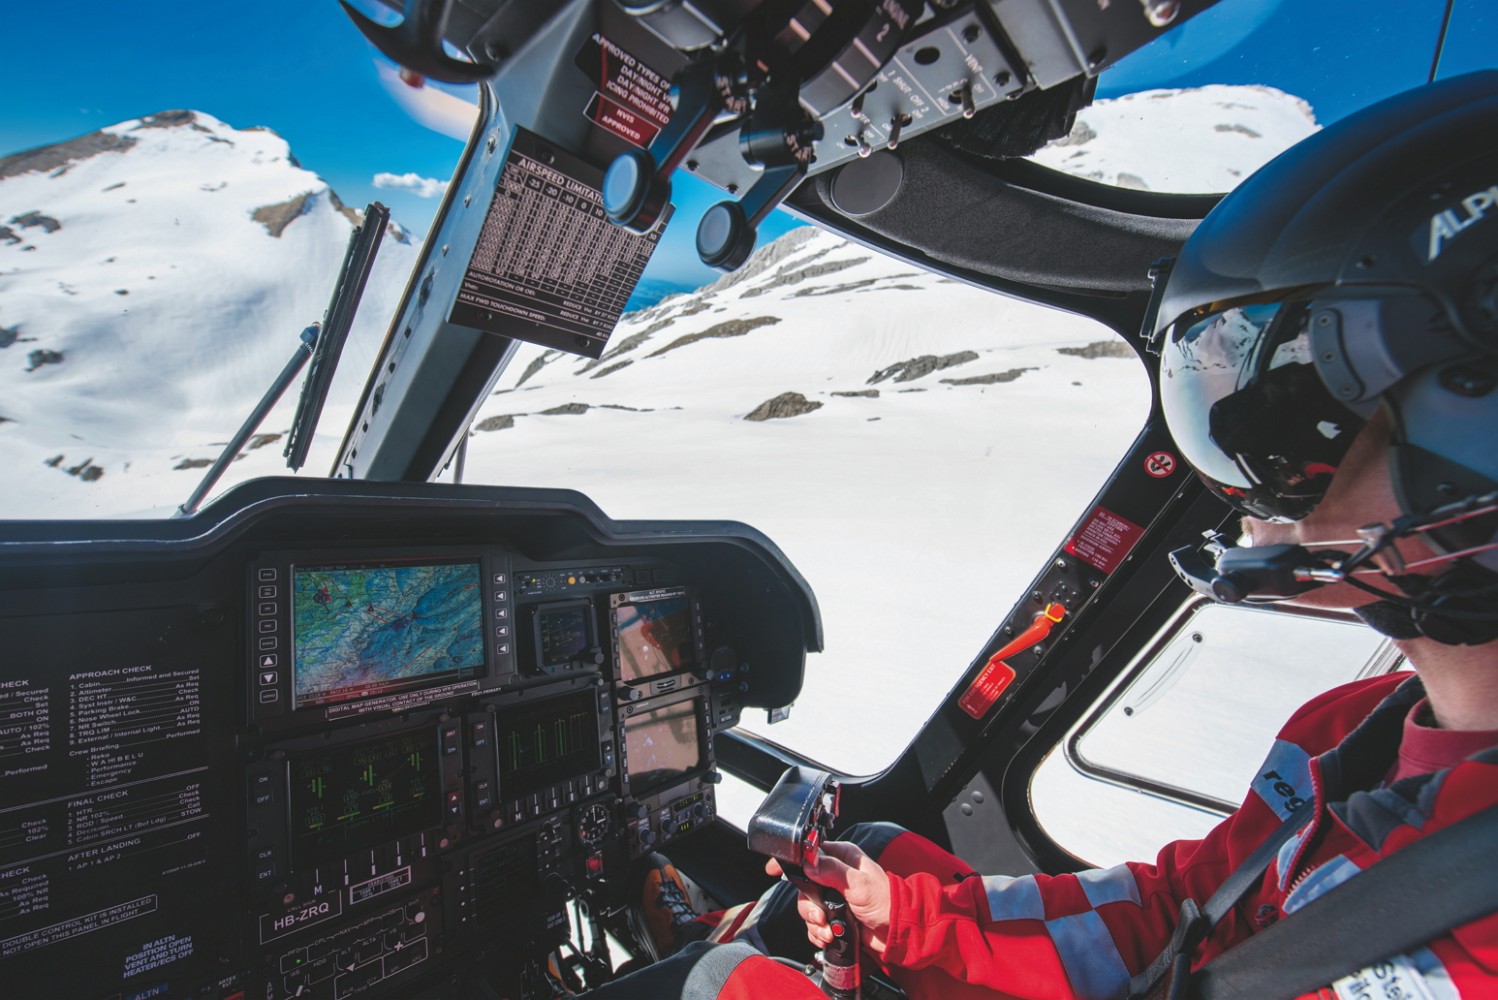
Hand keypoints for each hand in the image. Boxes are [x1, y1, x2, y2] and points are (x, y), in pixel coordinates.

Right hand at [766, 841, 891, 958]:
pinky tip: (829, 936)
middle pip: (804, 885)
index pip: (810, 853)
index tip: (774, 869)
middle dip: (809, 905)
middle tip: (820, 915)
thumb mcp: (859, 883)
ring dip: (814, 922)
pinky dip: (818, 932)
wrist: (897, 933)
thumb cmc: (886, 902)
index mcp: (843, 858)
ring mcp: (834, 897)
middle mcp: (836, 875)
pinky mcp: (834, 915)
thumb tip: (810, 864)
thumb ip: (833, 871)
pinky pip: (814, 923)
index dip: (792, 861)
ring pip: (807, 907)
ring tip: (828, 929)